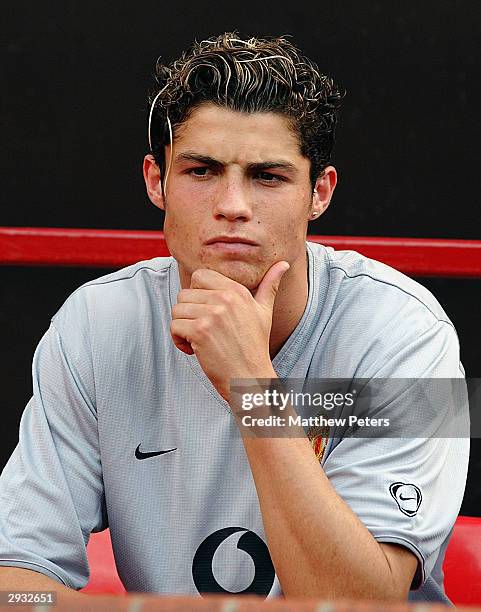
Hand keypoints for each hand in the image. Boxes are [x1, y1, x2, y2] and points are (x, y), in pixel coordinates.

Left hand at [170, 261, 288, 400]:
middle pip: (184, 293)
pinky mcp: (201, 332)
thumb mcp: (264, 312)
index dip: (197, 295)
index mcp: (237, 291)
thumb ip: (270, 286)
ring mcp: (213, 315)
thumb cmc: (255, 347)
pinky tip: (194, 350)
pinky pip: (174, 326)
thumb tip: (283, 264)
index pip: (199, 276)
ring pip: (177, 310)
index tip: (207, 313)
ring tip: (199, 340)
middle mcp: (225, 299)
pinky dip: (179, 340)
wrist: (250, 378)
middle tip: (202, 330)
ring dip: (182, 328)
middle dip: (188, 313)